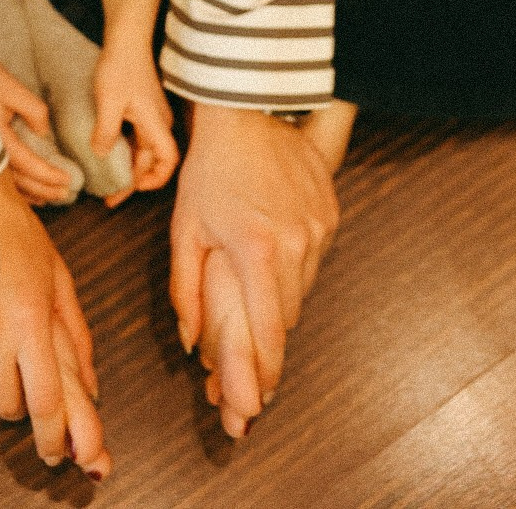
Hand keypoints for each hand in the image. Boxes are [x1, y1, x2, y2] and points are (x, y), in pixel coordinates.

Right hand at [0, 41, 74, 204]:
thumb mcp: (11, 88)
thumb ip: (33, 111)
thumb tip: (44, 133)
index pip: (30, 165)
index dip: (50, 176)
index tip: (68, 181)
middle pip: (19, 181)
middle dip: (44, 190)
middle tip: (65, 195)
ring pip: (5, 185)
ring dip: (27, 193)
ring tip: (46, 198)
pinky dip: (10, 187)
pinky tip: (20, 189)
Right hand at [0, 169, 109, 476]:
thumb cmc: (14, 229)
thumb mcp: (55, 274)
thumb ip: (74, 334)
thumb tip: (91, 388)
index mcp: (31, 317)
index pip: (46, 400)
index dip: (52, 437)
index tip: (54, 453)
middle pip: (3, 403)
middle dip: (13, 401)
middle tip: (13, 377)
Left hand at [91, 41, 178, 207]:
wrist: (127, 38)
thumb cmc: (120, 66)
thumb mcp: (109, 100)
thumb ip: (107, 130)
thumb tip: (101, 155)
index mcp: (156, 123)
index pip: (167, 160)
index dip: (154, 179)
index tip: (132, 188)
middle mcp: (158, 122)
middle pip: (153, 160)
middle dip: (134, 181)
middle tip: (110, 196)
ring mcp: (151, 114)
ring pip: (144, 149)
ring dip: (129, 166)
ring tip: (108, 179)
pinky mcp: (142, 107)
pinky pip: (138, 137)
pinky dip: (126, 150)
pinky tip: (108, 152)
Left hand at [169, 105, 339, 435]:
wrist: (248, 114)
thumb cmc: (209, 170)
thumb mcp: (185, 228)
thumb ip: (185, 290)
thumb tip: (190, 344)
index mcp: (256, 251)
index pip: (270, 332)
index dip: (264, 374)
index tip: (256, 402)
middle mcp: (296, 244)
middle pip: (288, 317)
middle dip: (268, 340)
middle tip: (246, 364)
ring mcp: (318, 228)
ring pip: (303, 289)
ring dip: (280, 300)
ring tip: (255, 294)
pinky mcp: (330, 214)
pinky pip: (314, 259)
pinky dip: (295, 267)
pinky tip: (273, 252)